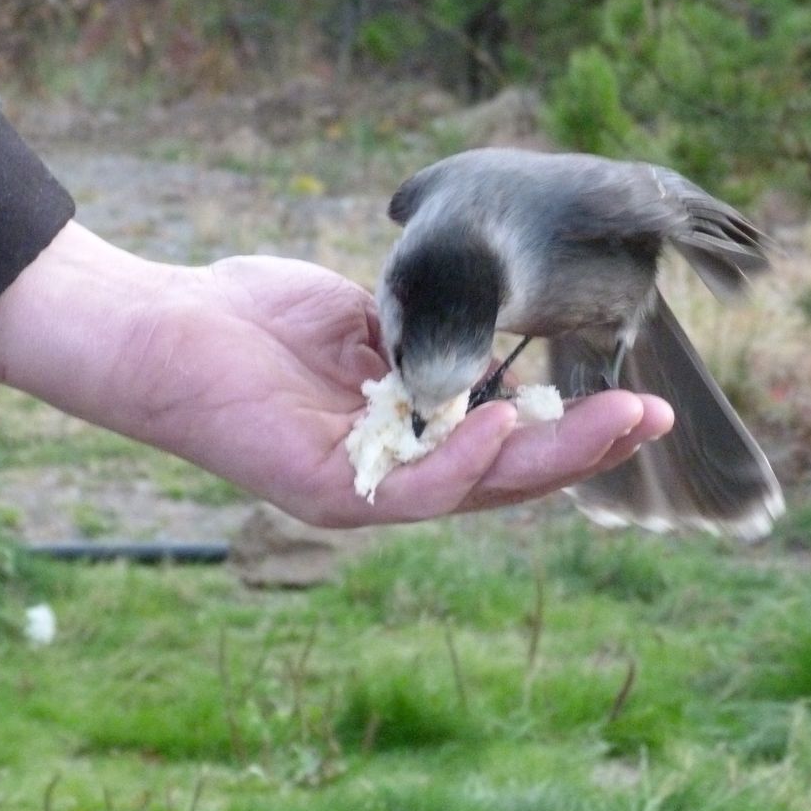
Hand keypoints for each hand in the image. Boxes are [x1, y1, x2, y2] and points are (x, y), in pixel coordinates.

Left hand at [0, 222, 673, 526]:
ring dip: (555, 457)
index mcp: (410, 436)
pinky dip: (467, 457)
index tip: (636, 394)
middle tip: (654, 416)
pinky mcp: (328, 493)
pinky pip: (415, 487)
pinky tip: (507, 419)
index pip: (510, 444)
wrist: (156, 326)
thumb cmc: (249, 316)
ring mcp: (366, 492)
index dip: (577, 426)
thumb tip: (497, 345)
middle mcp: (396, 475)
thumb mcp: (367, 319)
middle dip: (590, 448)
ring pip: (480, 490)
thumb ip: (432, 338)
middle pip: (513, 478)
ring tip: (617, 418)